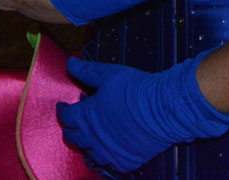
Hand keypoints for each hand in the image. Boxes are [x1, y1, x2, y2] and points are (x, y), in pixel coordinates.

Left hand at [57, 55, 228, 171]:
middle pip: (72, 137)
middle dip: (71, 127)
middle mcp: (93, 138)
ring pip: (88, 153)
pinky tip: (110, 148)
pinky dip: (106, 156)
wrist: (164, 109)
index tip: (65, 106)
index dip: (63, 110)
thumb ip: (86, 71)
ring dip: (87, 143)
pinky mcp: (124, 162)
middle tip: (77, 120)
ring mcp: (108, 153)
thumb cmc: (137, 89)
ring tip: (93, 134)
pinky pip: (109, 164)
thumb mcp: (109, 74)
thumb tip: (70, 64)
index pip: (66, 117)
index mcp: (86, 116)